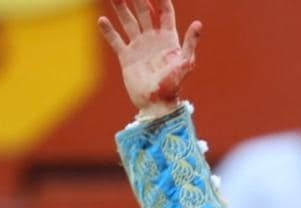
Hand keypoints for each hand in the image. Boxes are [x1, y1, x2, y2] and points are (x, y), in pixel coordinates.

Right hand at [98, 0, 200, 118]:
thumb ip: (190, 43)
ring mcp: (139, 47)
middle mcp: (153, 39)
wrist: (157, 105)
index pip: (165, 12)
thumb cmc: (174, 85)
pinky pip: (116, 41)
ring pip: (128, 22)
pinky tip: (102, 20)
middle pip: (144, 12)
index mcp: (168, 39)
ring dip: (121, 8)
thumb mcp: (185, 63)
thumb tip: (198, 24)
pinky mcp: (127, 58)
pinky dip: (109, 31)